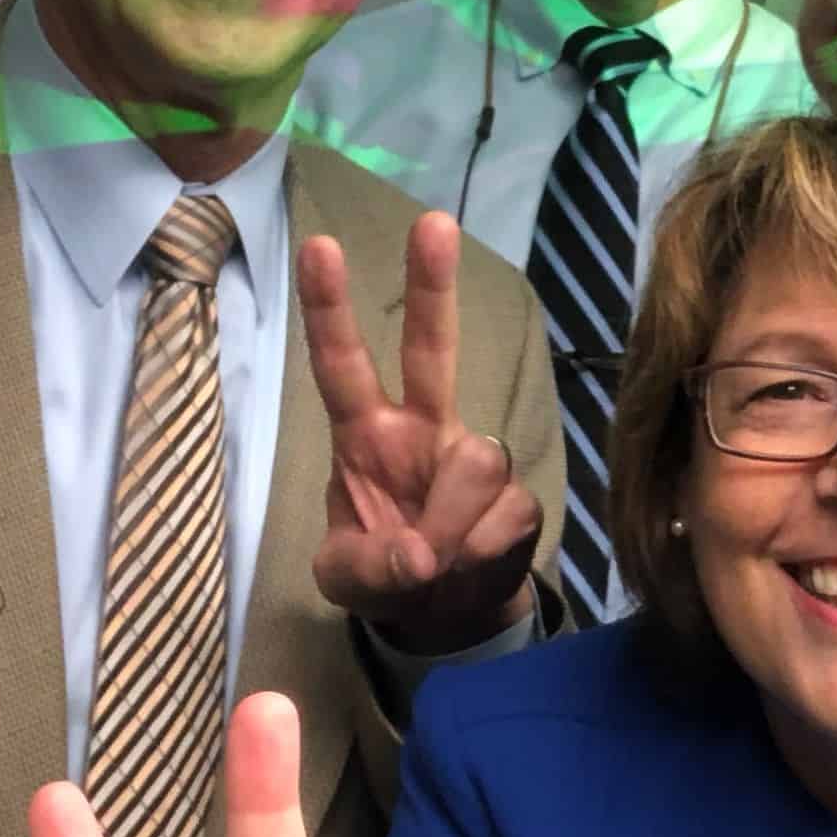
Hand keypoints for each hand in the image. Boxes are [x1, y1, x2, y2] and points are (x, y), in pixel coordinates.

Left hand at [300, 210, 539, 652]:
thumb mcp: (345, 581)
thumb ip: (368, 567)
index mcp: (365, 434)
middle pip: (432, 346)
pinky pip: (503, 515)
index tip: (320, 247)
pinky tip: (466, 566)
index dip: (329, 309)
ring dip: (449, 522)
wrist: (444, 614)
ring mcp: (472, 457)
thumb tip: (420, 555)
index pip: (340, 364)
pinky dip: (478, 553)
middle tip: (434, 221)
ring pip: (476, 461)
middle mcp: (422, 427)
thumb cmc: (381, 573)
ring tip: (433, 563)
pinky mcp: (516, 496)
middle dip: (433, 284)